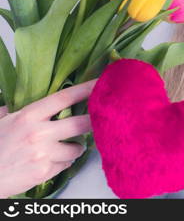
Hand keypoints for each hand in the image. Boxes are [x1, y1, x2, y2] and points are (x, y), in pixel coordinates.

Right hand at [0, 79, 96, 198]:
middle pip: (81, 124)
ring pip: (77, 148)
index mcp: (29, 116)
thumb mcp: (2, 120)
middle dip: (95, 121)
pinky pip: (66, 164)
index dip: (86, 90)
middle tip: (100, 120)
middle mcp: (39, 133)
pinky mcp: (45, 172)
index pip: (65, 98)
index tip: (101, 84)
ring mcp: (43, 154)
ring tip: (65, 147)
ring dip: (76, 147)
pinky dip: (63, 162)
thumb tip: (27, 96)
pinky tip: (51, 160)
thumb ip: (18, 109)